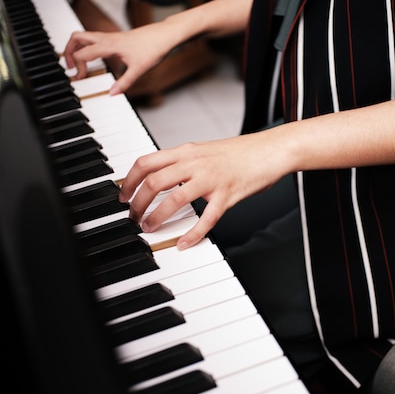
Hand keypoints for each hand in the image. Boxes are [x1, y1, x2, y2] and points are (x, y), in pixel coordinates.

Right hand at [63, 23, 176, 93]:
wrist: (165, 35)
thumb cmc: (154, 49)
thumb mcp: (139, 70)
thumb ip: (124, 83)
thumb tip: (111, 94)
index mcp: (109, 45)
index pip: (82, 53)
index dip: (77, 67)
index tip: (80, 79)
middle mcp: (107, 38)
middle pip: (76, 38)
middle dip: (68, 52)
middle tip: (70, 68)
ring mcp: (110, 36)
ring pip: (84, 36)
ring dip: (77, 48)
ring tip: (78, 64)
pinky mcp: (115, 37)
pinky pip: (94, 39)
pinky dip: (88, 47)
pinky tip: (95, 59)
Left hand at [118, 133, 284, 249]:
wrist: (271, 149)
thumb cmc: (241, 152)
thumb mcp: (205, 151)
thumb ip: (183, 162)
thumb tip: (161, 178)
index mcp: (187, 151)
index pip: (146, 162)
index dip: (129, 181)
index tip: (123, 196)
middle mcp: (195, 163)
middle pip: (154, 182)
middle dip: (137, 203)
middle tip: (132, 217)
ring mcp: (211, 179)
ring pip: (174, 199)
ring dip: (156, 217)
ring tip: (149, 229)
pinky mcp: (227, 194)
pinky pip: (206, 218)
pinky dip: (193, 234)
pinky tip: (184, 243)